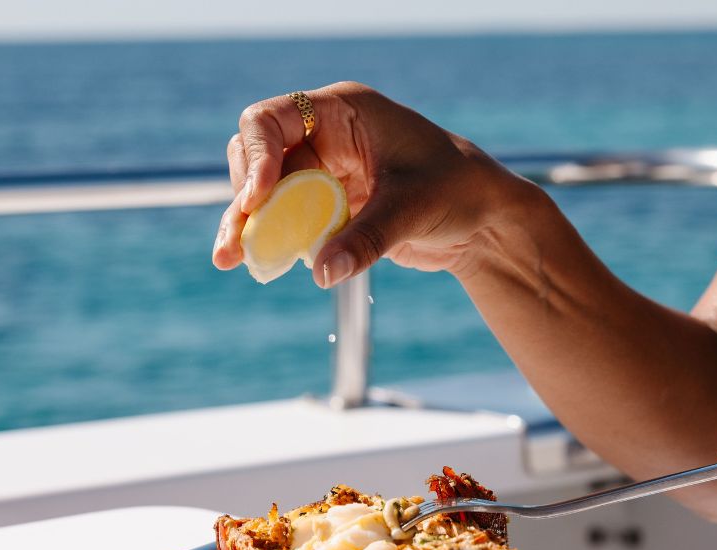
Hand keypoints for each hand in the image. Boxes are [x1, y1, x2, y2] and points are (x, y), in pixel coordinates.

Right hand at [211, 82, 518, 286]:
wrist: (485, 223)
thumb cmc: (460, 192)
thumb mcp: (414, 210)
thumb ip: (367, 239)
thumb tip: (321, 271)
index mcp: (344, 112)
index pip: (273, 119)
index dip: (256, 157)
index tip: (257, 198)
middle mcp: (326, 136)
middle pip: (257, 156)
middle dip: (244, 197)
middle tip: (239, 239)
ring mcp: (323, 172)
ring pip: (265, 192)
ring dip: (246, 223)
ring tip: (230, 258)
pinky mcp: (326, 207)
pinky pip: (284, 219)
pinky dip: (268, 239)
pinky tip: (252, 263)